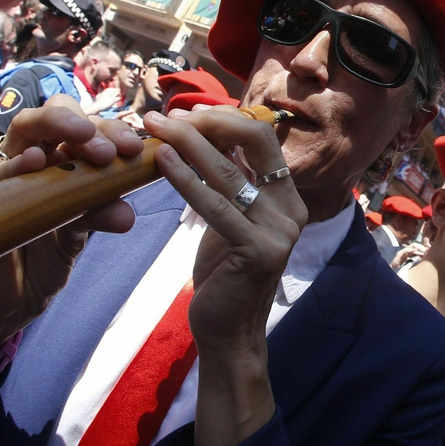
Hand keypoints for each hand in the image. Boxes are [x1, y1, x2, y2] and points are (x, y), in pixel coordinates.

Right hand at [0, 97, 142, 355]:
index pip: (86, 126)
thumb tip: (126, 213)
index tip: (134, 149)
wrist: (14, 295)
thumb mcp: (81, 231)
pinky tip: (34, 162)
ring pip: (24, 128)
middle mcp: (34, 153)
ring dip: (57, 131)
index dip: (111, 129)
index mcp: (64, 155)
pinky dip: (14, 165)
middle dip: (83, 122)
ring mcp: (5, 168)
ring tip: (83, 145)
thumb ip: (100, 214)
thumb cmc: (49, 250)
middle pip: (53, 113)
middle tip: (108, 149)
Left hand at [142, 107, 306, 349]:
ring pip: (230, 171)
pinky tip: (161, 161)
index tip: (182, 113)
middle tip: (165, 117)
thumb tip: (206, 135)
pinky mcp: (257, 252)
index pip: (262, 136)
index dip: (222, 117)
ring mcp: (278, 231)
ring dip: (187, 143)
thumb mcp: (230, 220)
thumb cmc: (224, 274)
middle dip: (208, 121)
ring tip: (153, 129)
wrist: (229, 332)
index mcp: (287, 197)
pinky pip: (215, 206)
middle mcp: (291, 209)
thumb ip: (230, 183)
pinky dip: (185, 179)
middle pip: (255, 141)